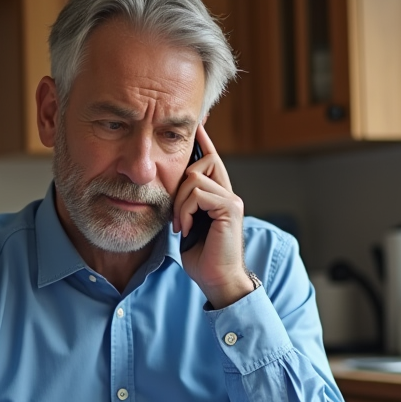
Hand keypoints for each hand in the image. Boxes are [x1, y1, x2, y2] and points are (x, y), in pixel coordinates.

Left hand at [173, 124, 253, 308]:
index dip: (203, 139)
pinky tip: (187, 229)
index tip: (197, 122)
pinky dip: (186, 211)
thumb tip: (169, 186)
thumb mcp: (186, 222)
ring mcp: (231, 199)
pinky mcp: (230, 207)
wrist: (216, 279)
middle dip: (179, 186)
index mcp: (218, 194)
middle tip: (177, 216)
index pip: (210, 158)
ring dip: (179, 204)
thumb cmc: (200, 256)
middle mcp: (228, 192)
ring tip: (181, 226)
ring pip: (194, 178)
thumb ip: (184, 202)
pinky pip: (197, 193)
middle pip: (200, 162)